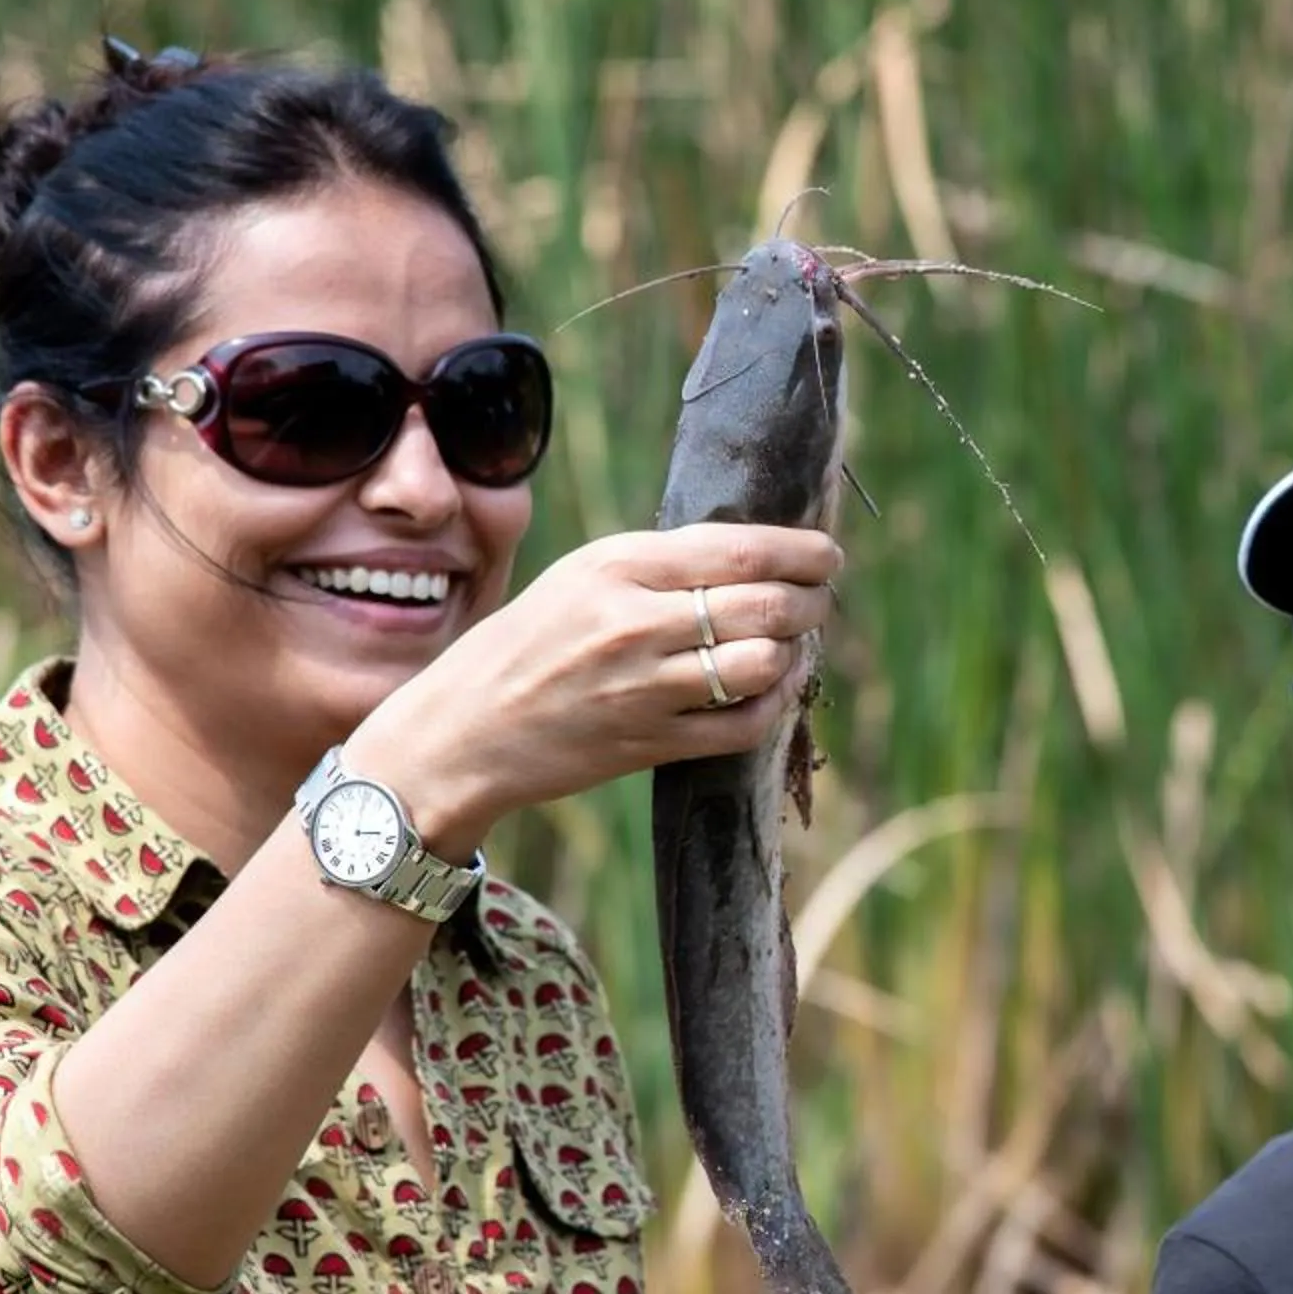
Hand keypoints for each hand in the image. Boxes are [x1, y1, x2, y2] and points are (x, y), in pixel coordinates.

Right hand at [358, 522, 841, 830]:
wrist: (464, 731)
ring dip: (796, 655)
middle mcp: (635, 622)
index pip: (742, 549)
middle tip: (818, 602)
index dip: (804, 552)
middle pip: (766, 605)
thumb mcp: (581, 577)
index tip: (828, 555)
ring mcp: (644, 687)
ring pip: (764, 664)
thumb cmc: (527, 644)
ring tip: (792, 646)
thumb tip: (755, 557)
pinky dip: (772, 706)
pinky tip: (769, 692)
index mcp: (618, 564)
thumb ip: (660, 565)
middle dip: (811, 602)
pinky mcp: (651, 744)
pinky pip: (745, 725)